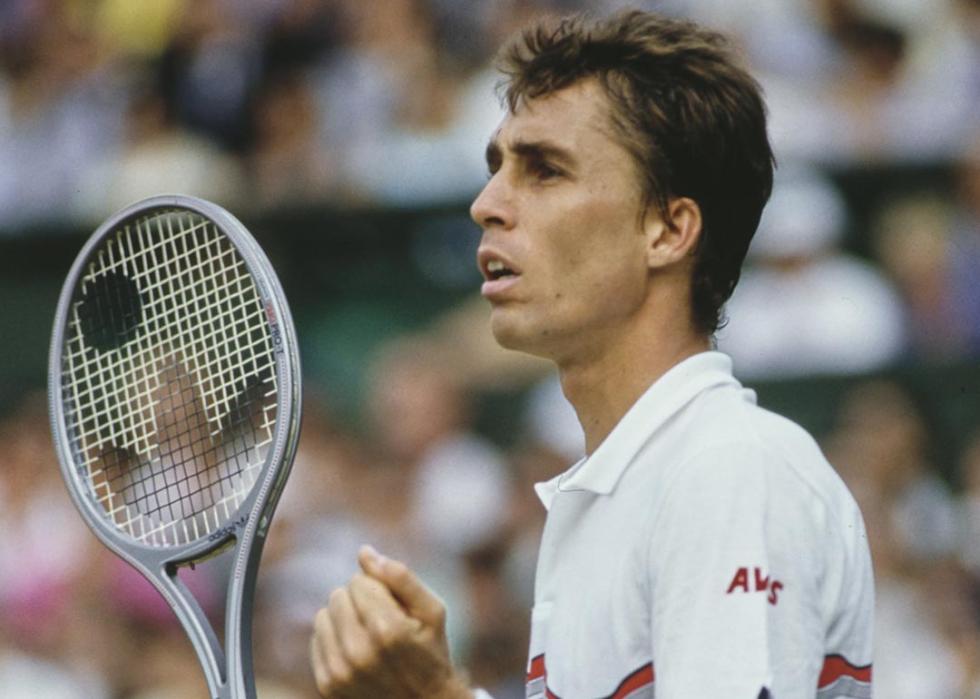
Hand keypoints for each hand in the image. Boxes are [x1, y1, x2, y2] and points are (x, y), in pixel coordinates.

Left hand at [310, 546, 472, 698]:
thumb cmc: (429, 652)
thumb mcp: (431, 610)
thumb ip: (400, 577)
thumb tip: (365, 552)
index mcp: (388, 630)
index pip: (359, 581)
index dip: (376, 587)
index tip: (392, 605)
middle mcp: (360, 653)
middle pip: (338, 595)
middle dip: (358, 600)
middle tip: (380, 619)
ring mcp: (341, 672)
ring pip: (323, 615)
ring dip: (343, 618)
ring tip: (367, 633)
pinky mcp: (328, 684)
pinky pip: (317, 639)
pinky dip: (334, 638)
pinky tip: (355, 649)